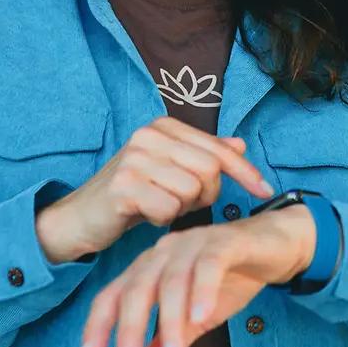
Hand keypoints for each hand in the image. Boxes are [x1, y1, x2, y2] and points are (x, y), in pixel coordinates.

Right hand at [35, 116, 273, 263]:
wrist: (81, 217)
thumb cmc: (132, 194)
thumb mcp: (171, 170)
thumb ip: (205, 156)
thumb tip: (240, 145)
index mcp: (164, 127)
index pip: (218, 148)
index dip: (245, 171)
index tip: (266, 190)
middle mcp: (148, 135)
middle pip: (210, 169)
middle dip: (208, 194)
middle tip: (185, 203)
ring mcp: (134, 159)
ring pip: (192, 190)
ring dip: (183, 208)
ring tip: (161, 204)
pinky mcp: (123, 187)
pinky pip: (169, 209)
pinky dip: (164, 219)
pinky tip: (146, 214)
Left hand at [79, 206, 316, 346]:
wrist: (277, 246)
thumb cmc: (231, 278)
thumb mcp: (196, 320)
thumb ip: (168, 343)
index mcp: (151, 267)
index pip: (115, 294)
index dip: (99, 325)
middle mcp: (166, 251)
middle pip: (138, 289)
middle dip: (129, 329)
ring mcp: (194, 242)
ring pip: (172, 281)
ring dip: (170, 322)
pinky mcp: (225, 242)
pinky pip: (209, 265)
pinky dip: (202, 292)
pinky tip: (200, 319)